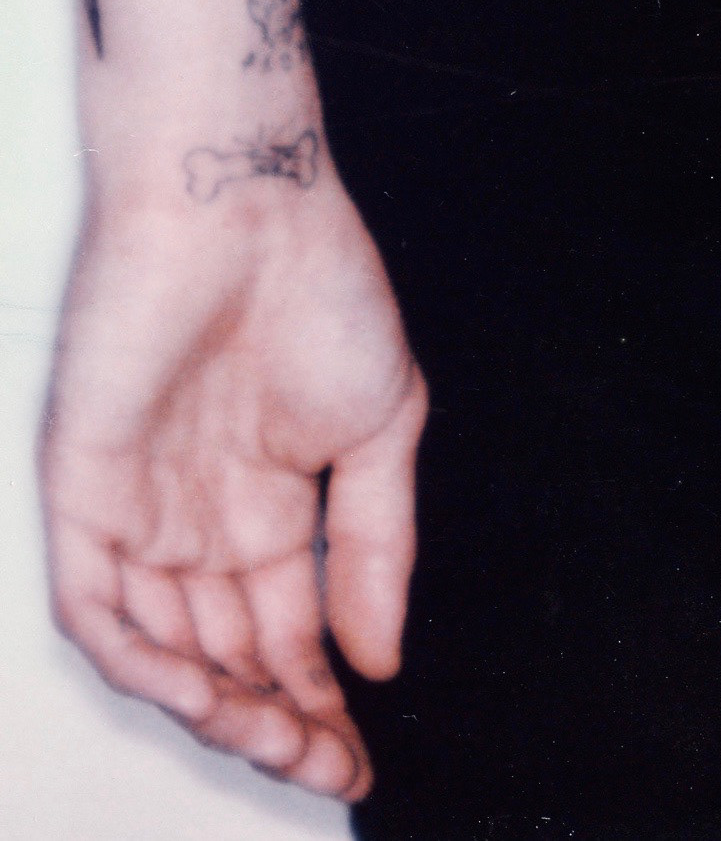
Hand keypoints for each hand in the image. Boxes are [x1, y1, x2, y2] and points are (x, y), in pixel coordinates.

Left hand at [41, 174, 426, 800]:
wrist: (247, 205)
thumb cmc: (320, 289)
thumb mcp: (384, 426)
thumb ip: (376, 545)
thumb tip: (381, 654)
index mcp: (271, 503)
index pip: (288, 631)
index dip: (323, 699)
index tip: (358, 755)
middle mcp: (202, 519)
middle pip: (228, 656)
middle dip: (277, 722)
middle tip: (324, 765)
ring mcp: (142, 508)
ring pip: (162, 648)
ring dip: (217, 707)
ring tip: (278, 741)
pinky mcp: (86, 488)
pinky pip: (97, 604)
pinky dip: (142, 660)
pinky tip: (197, 691)